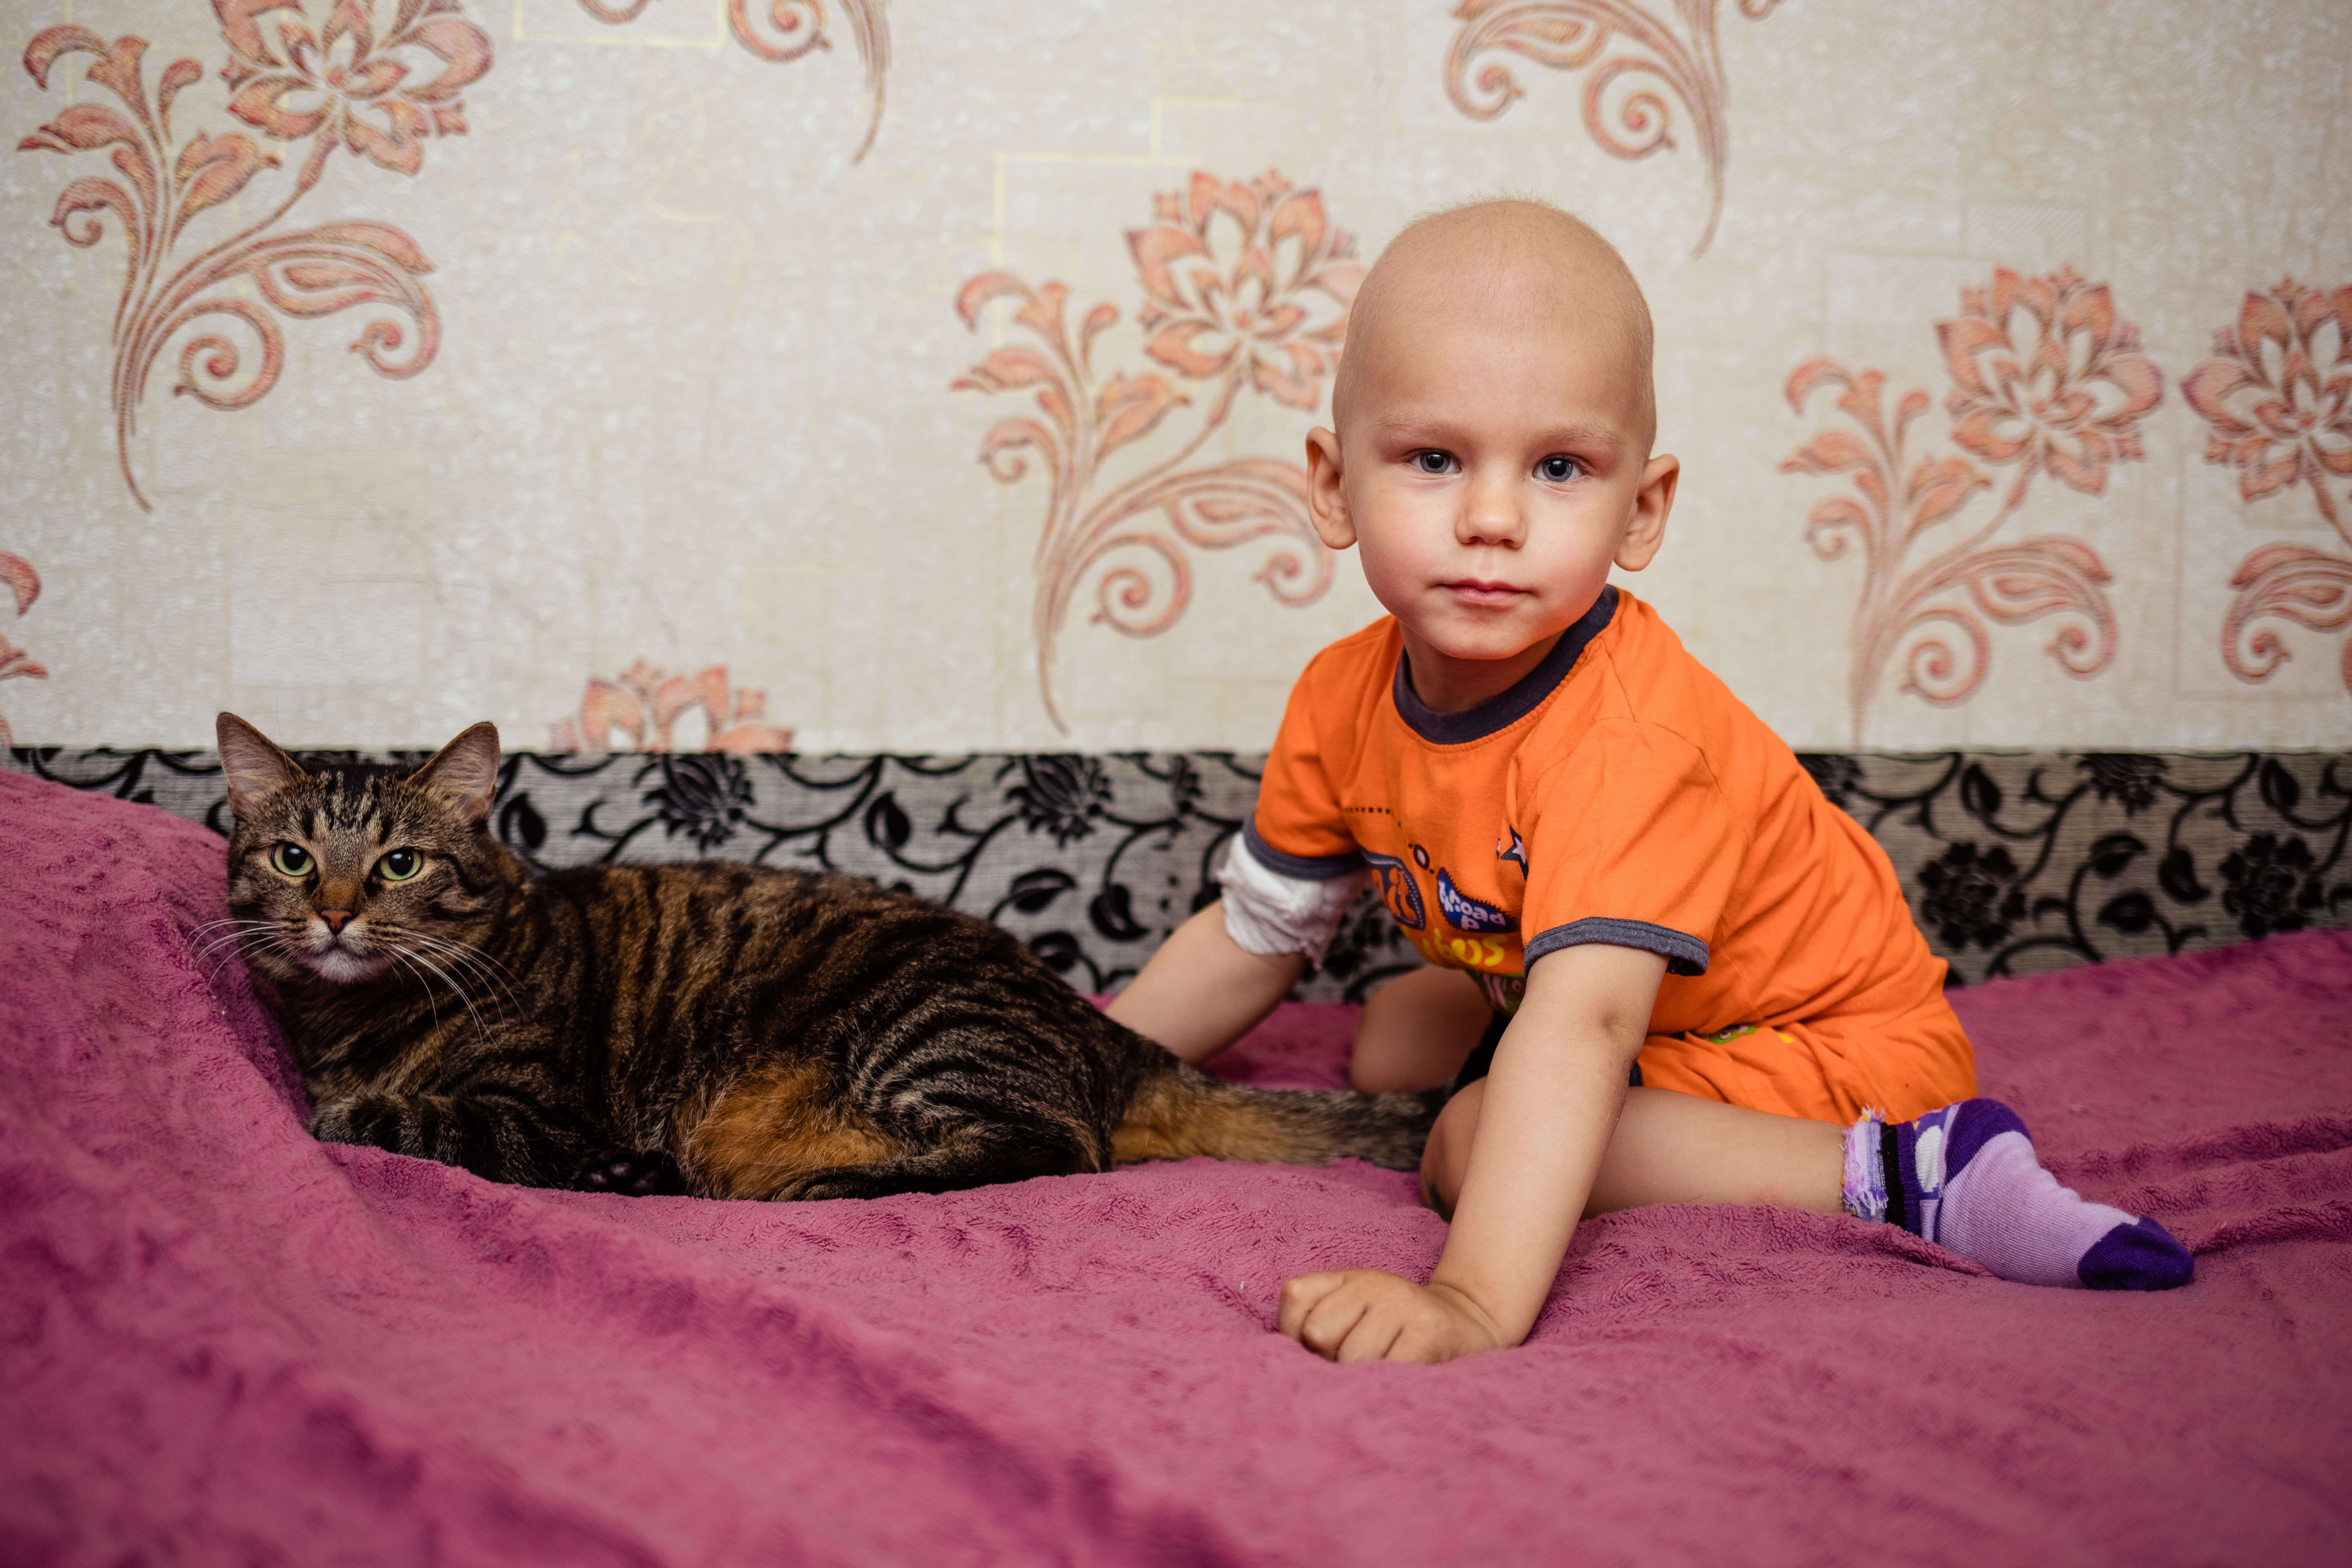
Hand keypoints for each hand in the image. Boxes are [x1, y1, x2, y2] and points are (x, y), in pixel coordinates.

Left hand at [1276, 1269, 1508, 1364]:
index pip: (1295, 1296)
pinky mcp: (1428, 1332)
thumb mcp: (1352, 1312)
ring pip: (1351, 1358)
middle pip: (1319, 1333)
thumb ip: (1311, 1322)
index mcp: (1348, 1277)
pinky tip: (1400, 1379)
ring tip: (1381, 1372)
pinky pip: (1387, 1371)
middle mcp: (1373, 1282)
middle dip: (1330, 1362)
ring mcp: (1402, 1304)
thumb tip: (1291, 1357)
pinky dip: (1387, 1385)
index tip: (1321, 1348)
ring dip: (1361, 1378)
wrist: (1469, 1322)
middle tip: (1357, 1365)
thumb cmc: (1396, 1329)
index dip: (1295, 1334)